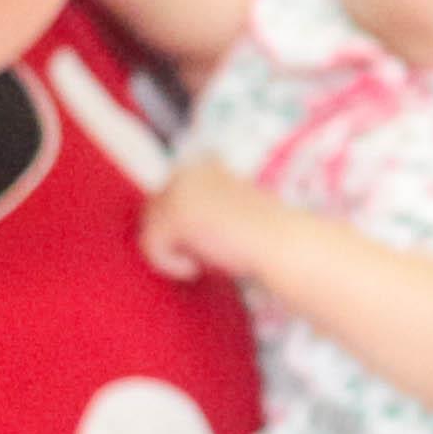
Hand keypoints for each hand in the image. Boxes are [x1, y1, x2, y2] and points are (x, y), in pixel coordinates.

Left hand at [140, 156, 275, 284]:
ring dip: (173, 249)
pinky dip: (170, 264)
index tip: (207, 241)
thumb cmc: (266, 235)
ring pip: (151, 228)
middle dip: (172, 235)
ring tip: (203, 260)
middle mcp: (188, 172)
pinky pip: (151, 247)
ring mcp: (178, 192)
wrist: (281, 242)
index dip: (181, 223)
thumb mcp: (231, 208)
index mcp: (205, 165)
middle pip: (154, 209)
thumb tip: (174, 229)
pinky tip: (195, 269)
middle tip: (205, 254)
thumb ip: (203, 207)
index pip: (169, 193)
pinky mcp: (173, 215)